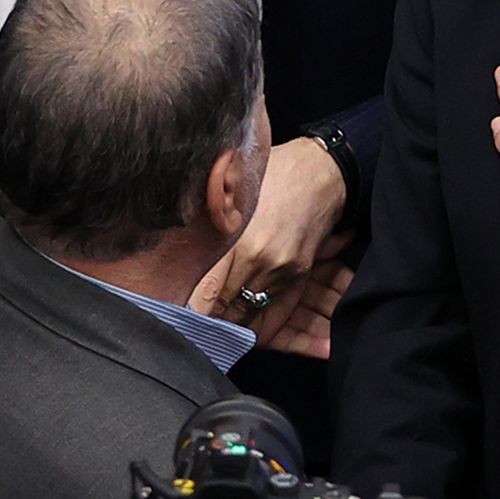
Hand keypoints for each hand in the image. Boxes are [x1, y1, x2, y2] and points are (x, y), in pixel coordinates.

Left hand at [195, 137, 352, 355]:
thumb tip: (180, 257)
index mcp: (238, 242)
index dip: (190, 314)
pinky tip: (245, 317)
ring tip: (217, 326)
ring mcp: (283, 271)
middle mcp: (260, 262)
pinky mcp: (298, 273)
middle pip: (227, 312)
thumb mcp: (230, 194)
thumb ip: (208, 227)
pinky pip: (275, 308)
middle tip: (193, 328)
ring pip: (251, 314)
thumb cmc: (273, 174)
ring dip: (234, 322)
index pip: (206, 296)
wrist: (322, 171)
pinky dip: (259, 315)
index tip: (177, 320)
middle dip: (210, 322)